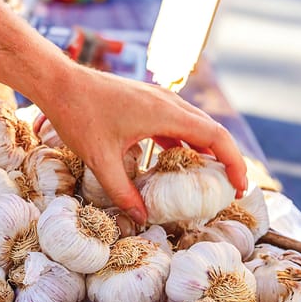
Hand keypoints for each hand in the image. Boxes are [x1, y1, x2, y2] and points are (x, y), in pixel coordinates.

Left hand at [36, 64, 247, 225]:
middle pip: (211, 131)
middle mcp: (168, 102)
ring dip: (205, 150)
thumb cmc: (79, 116)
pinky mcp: (146, 102)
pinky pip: (175, 123)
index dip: (234, 162)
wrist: (60, 83)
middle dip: (225, 159)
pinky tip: (176, 162)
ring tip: (208, 179)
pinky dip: (183, 142)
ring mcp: (157, 99)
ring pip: (194, 125)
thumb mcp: (100, 160)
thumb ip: (122, 191)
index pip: (216, 137)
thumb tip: (140, 218)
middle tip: (229, 189)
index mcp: (165, 113)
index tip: (240, 186)